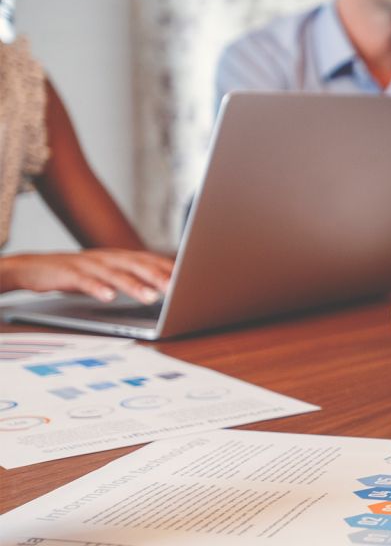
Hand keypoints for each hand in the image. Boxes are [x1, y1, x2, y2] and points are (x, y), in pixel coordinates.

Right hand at [0, 249, 172, 302]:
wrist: (34, 266)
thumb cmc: (77, 272)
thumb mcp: (108, 273)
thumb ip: (132, 277)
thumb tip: (163, 286)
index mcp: (118, 257)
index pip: (149, 260)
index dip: (169, 268)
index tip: (190, 278)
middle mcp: (107, 258)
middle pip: (137, 265)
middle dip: (159, 276)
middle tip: (177, 288)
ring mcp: (88, 264)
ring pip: (115, 274)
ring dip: (134, 286)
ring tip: (151, 297)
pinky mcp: (68, 273)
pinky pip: (85, 281)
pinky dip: (98, 289)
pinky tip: (109, 297)